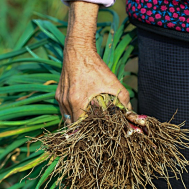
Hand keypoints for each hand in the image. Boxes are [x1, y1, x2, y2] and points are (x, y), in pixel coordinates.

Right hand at [55, 1, 130, 123]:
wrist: (78, 51)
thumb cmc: (96, 67)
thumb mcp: (112, 83)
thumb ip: (123, 100)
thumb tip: (130, 113)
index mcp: (77, 102)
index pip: (79, 128)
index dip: (87, 134)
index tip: (95, 137)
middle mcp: (66, 102)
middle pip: (72, 125)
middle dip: (82, 130)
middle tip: (92, 133)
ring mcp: (60, 99)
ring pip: (67, 118)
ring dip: (76, 122)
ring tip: (87, 125)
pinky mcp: (58, 94)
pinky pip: (64, 110)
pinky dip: (72, 113)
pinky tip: (81, 111)